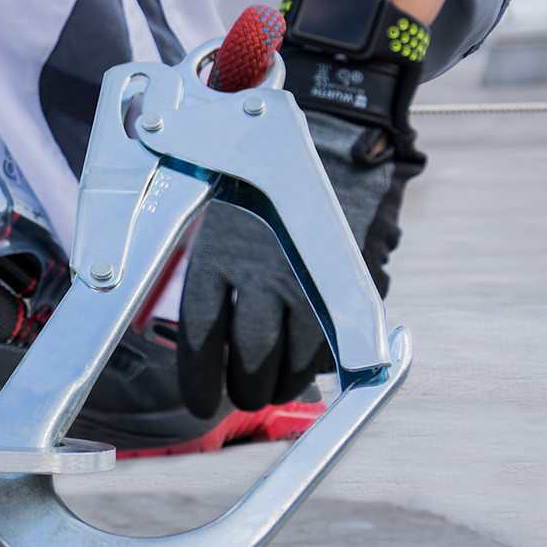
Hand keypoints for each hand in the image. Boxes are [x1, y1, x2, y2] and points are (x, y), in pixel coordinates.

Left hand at [175, 109, 424, 416]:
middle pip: (250, 359)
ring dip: (282, 384)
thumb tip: (198, 333)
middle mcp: (262, 273)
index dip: (198, 379)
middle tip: (241, 396)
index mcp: (219, 256)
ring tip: (272, 387)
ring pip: (294, 362)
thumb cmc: (263, 186)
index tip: (199, 402)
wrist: (333, 144)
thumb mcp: (221, 221)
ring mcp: (310, 281)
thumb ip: (213, 275)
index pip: (201, 338)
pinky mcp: (348, 285)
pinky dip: (317, 363)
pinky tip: (305, 363)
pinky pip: (331, 344)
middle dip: (244, 389)